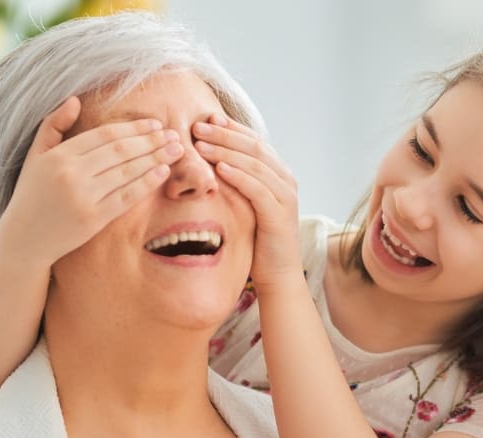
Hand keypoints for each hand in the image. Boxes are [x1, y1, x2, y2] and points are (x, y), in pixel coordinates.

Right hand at [0, 96, 182, 268]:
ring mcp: (84, 196)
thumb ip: (53, 125)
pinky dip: (147, 183)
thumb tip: (75, 100)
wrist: (25, 238)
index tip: (155, 124)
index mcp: (59, 155)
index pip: (104, 135)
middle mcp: (71, 173)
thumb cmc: (31, 193)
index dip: (133, 128)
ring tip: (176, 151)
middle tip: (174, 135)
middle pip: (121, 151)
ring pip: (127, 172)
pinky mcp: (94, 218)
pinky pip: (127, 197)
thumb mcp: (35, 155)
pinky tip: (163, 172)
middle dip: (151, 141)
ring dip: (156, 159)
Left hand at [192, 115, 302, 291]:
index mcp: (277, 173)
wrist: (278, 274)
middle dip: (224, 135)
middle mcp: (285, 180)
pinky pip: (258, 189)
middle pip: (254, 147)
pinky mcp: (279, 214)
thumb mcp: (244, 203)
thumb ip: (235, 181)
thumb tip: (207, 159)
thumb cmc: (257, 240)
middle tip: (197, 126)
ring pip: (255, 164)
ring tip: (201, 144)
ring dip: (226, 151)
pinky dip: (238, 176)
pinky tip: (219, 169)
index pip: (253, 141)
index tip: (206, 118)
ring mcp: (285, 196)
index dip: (230, 128)